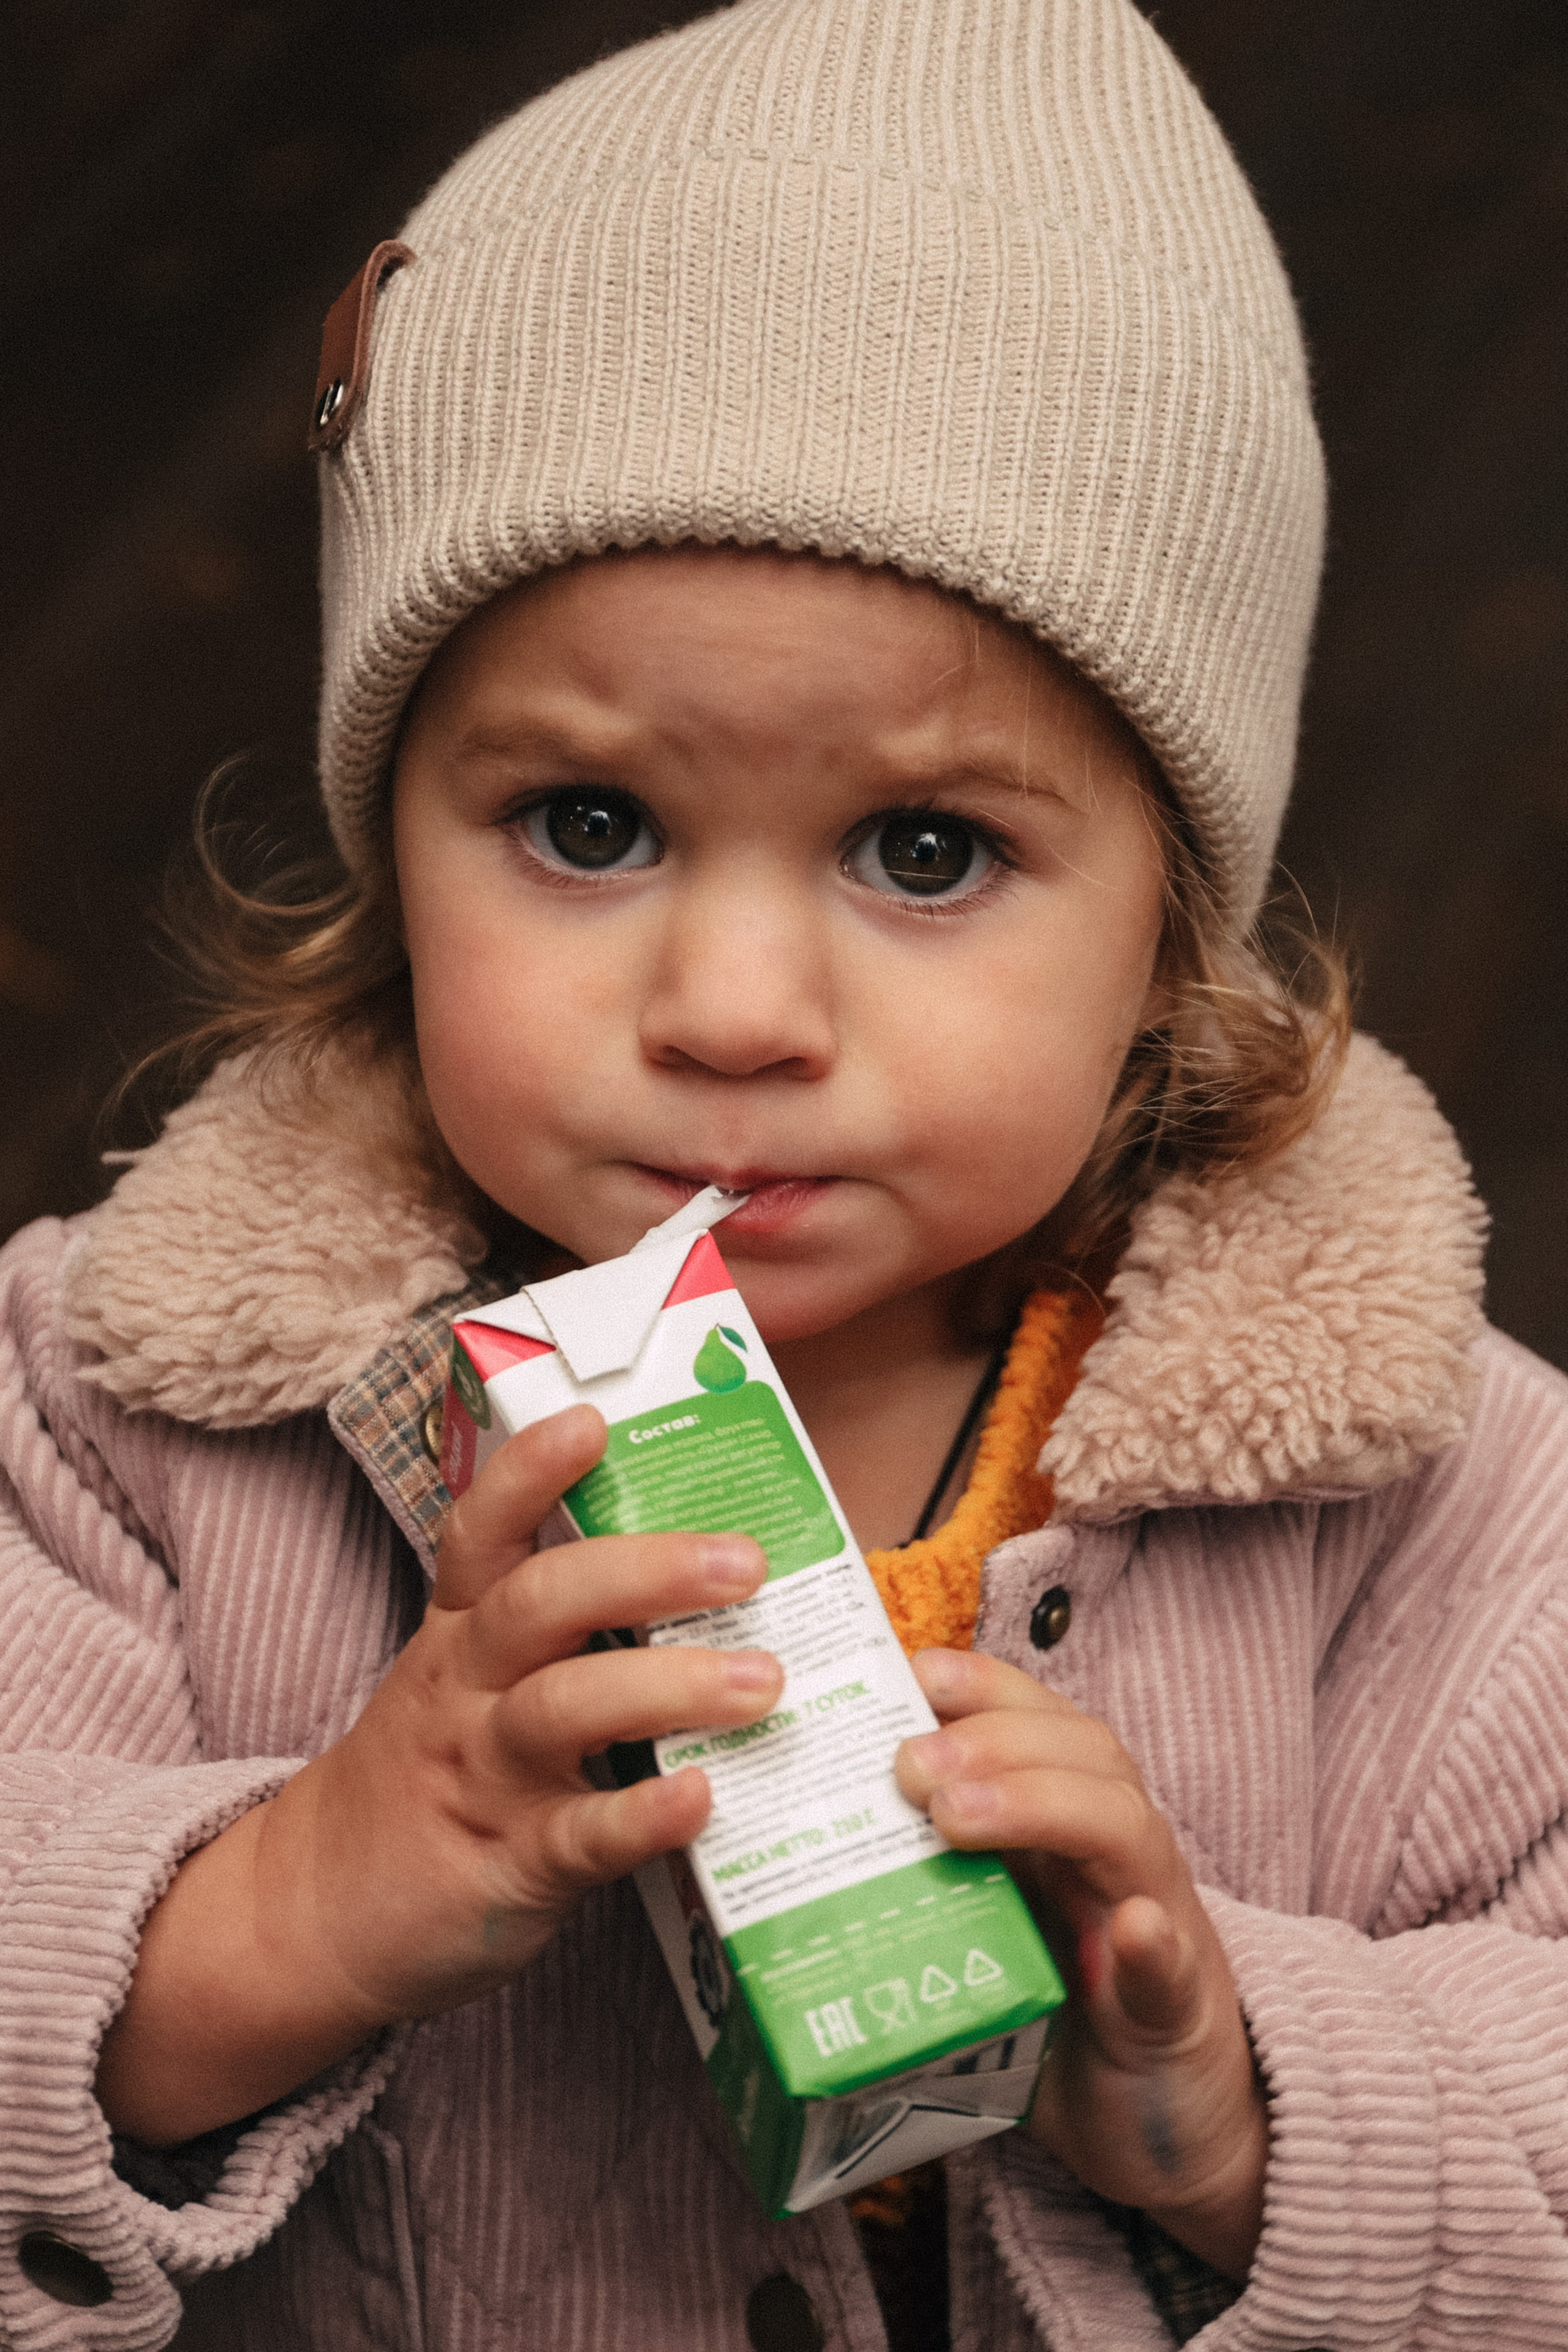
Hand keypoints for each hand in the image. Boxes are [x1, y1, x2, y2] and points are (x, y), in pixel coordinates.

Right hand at [97, 1404, 780, 2142]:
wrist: (320, 1915)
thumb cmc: (435, 1775)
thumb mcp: (466, 1681)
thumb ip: (559, 1632)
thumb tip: (703, 1570)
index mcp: (460, 1636)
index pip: (480, 1534)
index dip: (529, 1473)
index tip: (591, 1422)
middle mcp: (467, 1692)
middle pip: (541, 1604)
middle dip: (646, 1570)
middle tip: (745, 1562)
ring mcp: (484, 1778)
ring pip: (565, 1709)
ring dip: (669, 1685)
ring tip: (761, 1680)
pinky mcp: (508, 1868)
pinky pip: (579, 1837)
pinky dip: (642, 1816)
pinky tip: (701, 1796)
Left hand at [897, 1648, 1265, 2279]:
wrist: (1169, 2126)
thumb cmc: (1059, 2012)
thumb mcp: (984, 1932)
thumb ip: (921, 1889)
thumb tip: (795, 1857)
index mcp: (1066, 1821)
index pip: (1035, 1721)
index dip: (979, 1686)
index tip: (909, 1673)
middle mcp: (1115, 1853)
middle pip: (1078, 1753)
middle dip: (989, 1741)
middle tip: (907, 1765)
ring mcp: (1155, 1924)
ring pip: (1122, 1829)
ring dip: (1041, 1805)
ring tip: (959, 1818)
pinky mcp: (1177, 2012)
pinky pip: (1171, 1969)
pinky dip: (1152, 1943)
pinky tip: (1131, 1928)